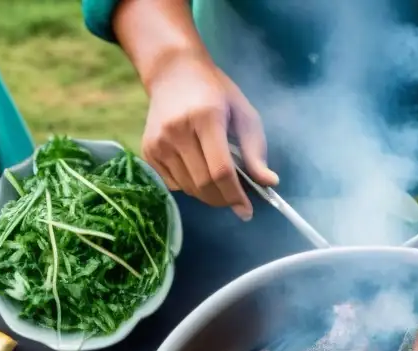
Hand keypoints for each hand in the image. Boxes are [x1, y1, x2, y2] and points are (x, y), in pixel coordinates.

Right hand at [141, 53, 276, 220]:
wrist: (173, 72)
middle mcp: (177, 131)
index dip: (236, 196)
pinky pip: (174, 184)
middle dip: (224, 199)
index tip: (247, 211)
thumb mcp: (244, 114)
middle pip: (204, 184)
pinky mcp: (148, 150)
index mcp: (206, 118)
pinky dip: (191, 187)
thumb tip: (269, 183)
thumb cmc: (215, 92)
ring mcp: (159, 142)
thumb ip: (256, 150)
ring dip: (209, 195)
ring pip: (189, 188)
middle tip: (237, 200)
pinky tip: (199, 171)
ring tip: (220, 184)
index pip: (221, 170)